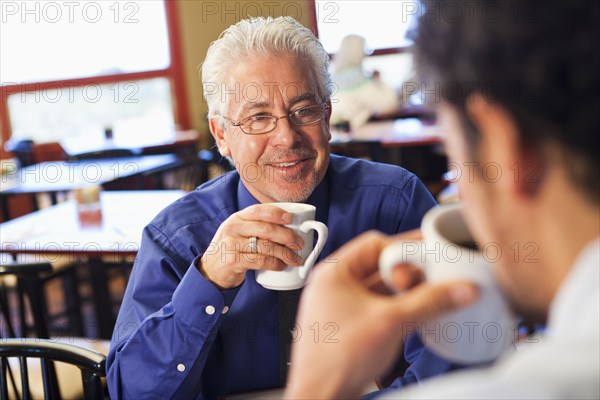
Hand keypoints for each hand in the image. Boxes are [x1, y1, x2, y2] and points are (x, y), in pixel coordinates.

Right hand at [198, 204, 304, 288]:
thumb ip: (256, 226)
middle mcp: (233, 229)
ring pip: (266, 246)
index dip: (276, 213)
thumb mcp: (238, 232)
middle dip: (287, 236)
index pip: (258, 210)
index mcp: (237, 218)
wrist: (210, 270)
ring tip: (295, 258)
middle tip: (299, 243)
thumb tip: (289, 227)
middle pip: (265, 229)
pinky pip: (261, 261)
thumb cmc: (231, 249)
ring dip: (285, 253)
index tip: (290, 218)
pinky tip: (282, 265)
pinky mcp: (234, 261)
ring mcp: (232, 245)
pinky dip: (275, 263)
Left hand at [284, 230, 477, 398]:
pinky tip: (417, 313)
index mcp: (334, 273)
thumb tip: (460, 288)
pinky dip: (399, 307)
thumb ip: (430, 301)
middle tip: (434, 276)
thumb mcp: (391, 322)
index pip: (374, 244)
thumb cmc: (337, 359)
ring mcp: (341, 307)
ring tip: (431, 295)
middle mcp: (334, 286)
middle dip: (408, 271)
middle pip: (379, 265)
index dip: (404, 247)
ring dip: (406, 291)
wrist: (321, 397)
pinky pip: (378, 307)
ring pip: (380, 288)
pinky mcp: (350, 327)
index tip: (430, 252)